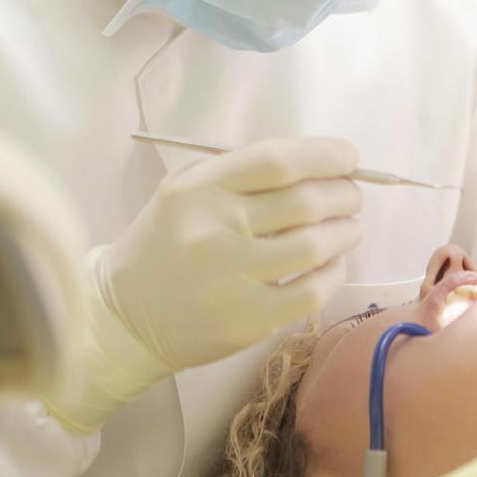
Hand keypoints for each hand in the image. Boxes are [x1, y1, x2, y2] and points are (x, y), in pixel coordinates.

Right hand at [101, 136, 362, 369]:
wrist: (124, 314)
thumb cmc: (164, 243)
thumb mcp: (185, 191)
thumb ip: (240, 174)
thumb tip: (317, 166)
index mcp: (200, 189)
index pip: (277, 161)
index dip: (325, 156)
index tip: (349, 158)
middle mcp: (214, 229)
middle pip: (304, 202)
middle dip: (344, 194)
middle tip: (352, 196)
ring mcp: (230, 278)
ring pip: (314, 246)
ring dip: (346, 231)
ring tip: (349, 228)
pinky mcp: (245, 320)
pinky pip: (310, 293)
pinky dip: (334, 274)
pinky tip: (332, 264)